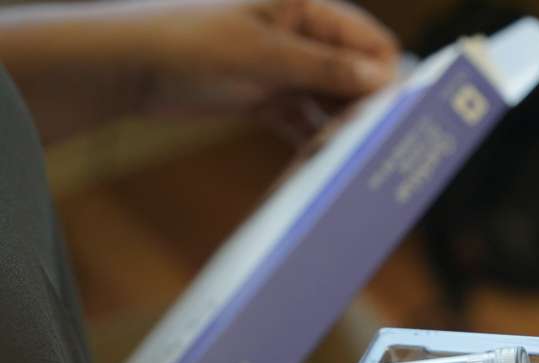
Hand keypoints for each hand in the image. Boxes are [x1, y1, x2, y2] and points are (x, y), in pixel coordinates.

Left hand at [0, 0, 399, 142]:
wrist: (125, 69)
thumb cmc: (190, 44)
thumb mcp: (263, 54)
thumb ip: (324, 68)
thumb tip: (383, 79)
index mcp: (300, 5)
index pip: (365, 38)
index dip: (387, 73)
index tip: (403, 112)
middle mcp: (296, 33)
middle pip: (352, 72)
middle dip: (367, 106)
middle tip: (380, 144)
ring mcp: (280, 66)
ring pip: (329, 99)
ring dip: (341, 127)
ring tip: (353, 158)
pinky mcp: (264, 96)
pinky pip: (303, 120)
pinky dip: (313, 139)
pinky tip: (323, 162)